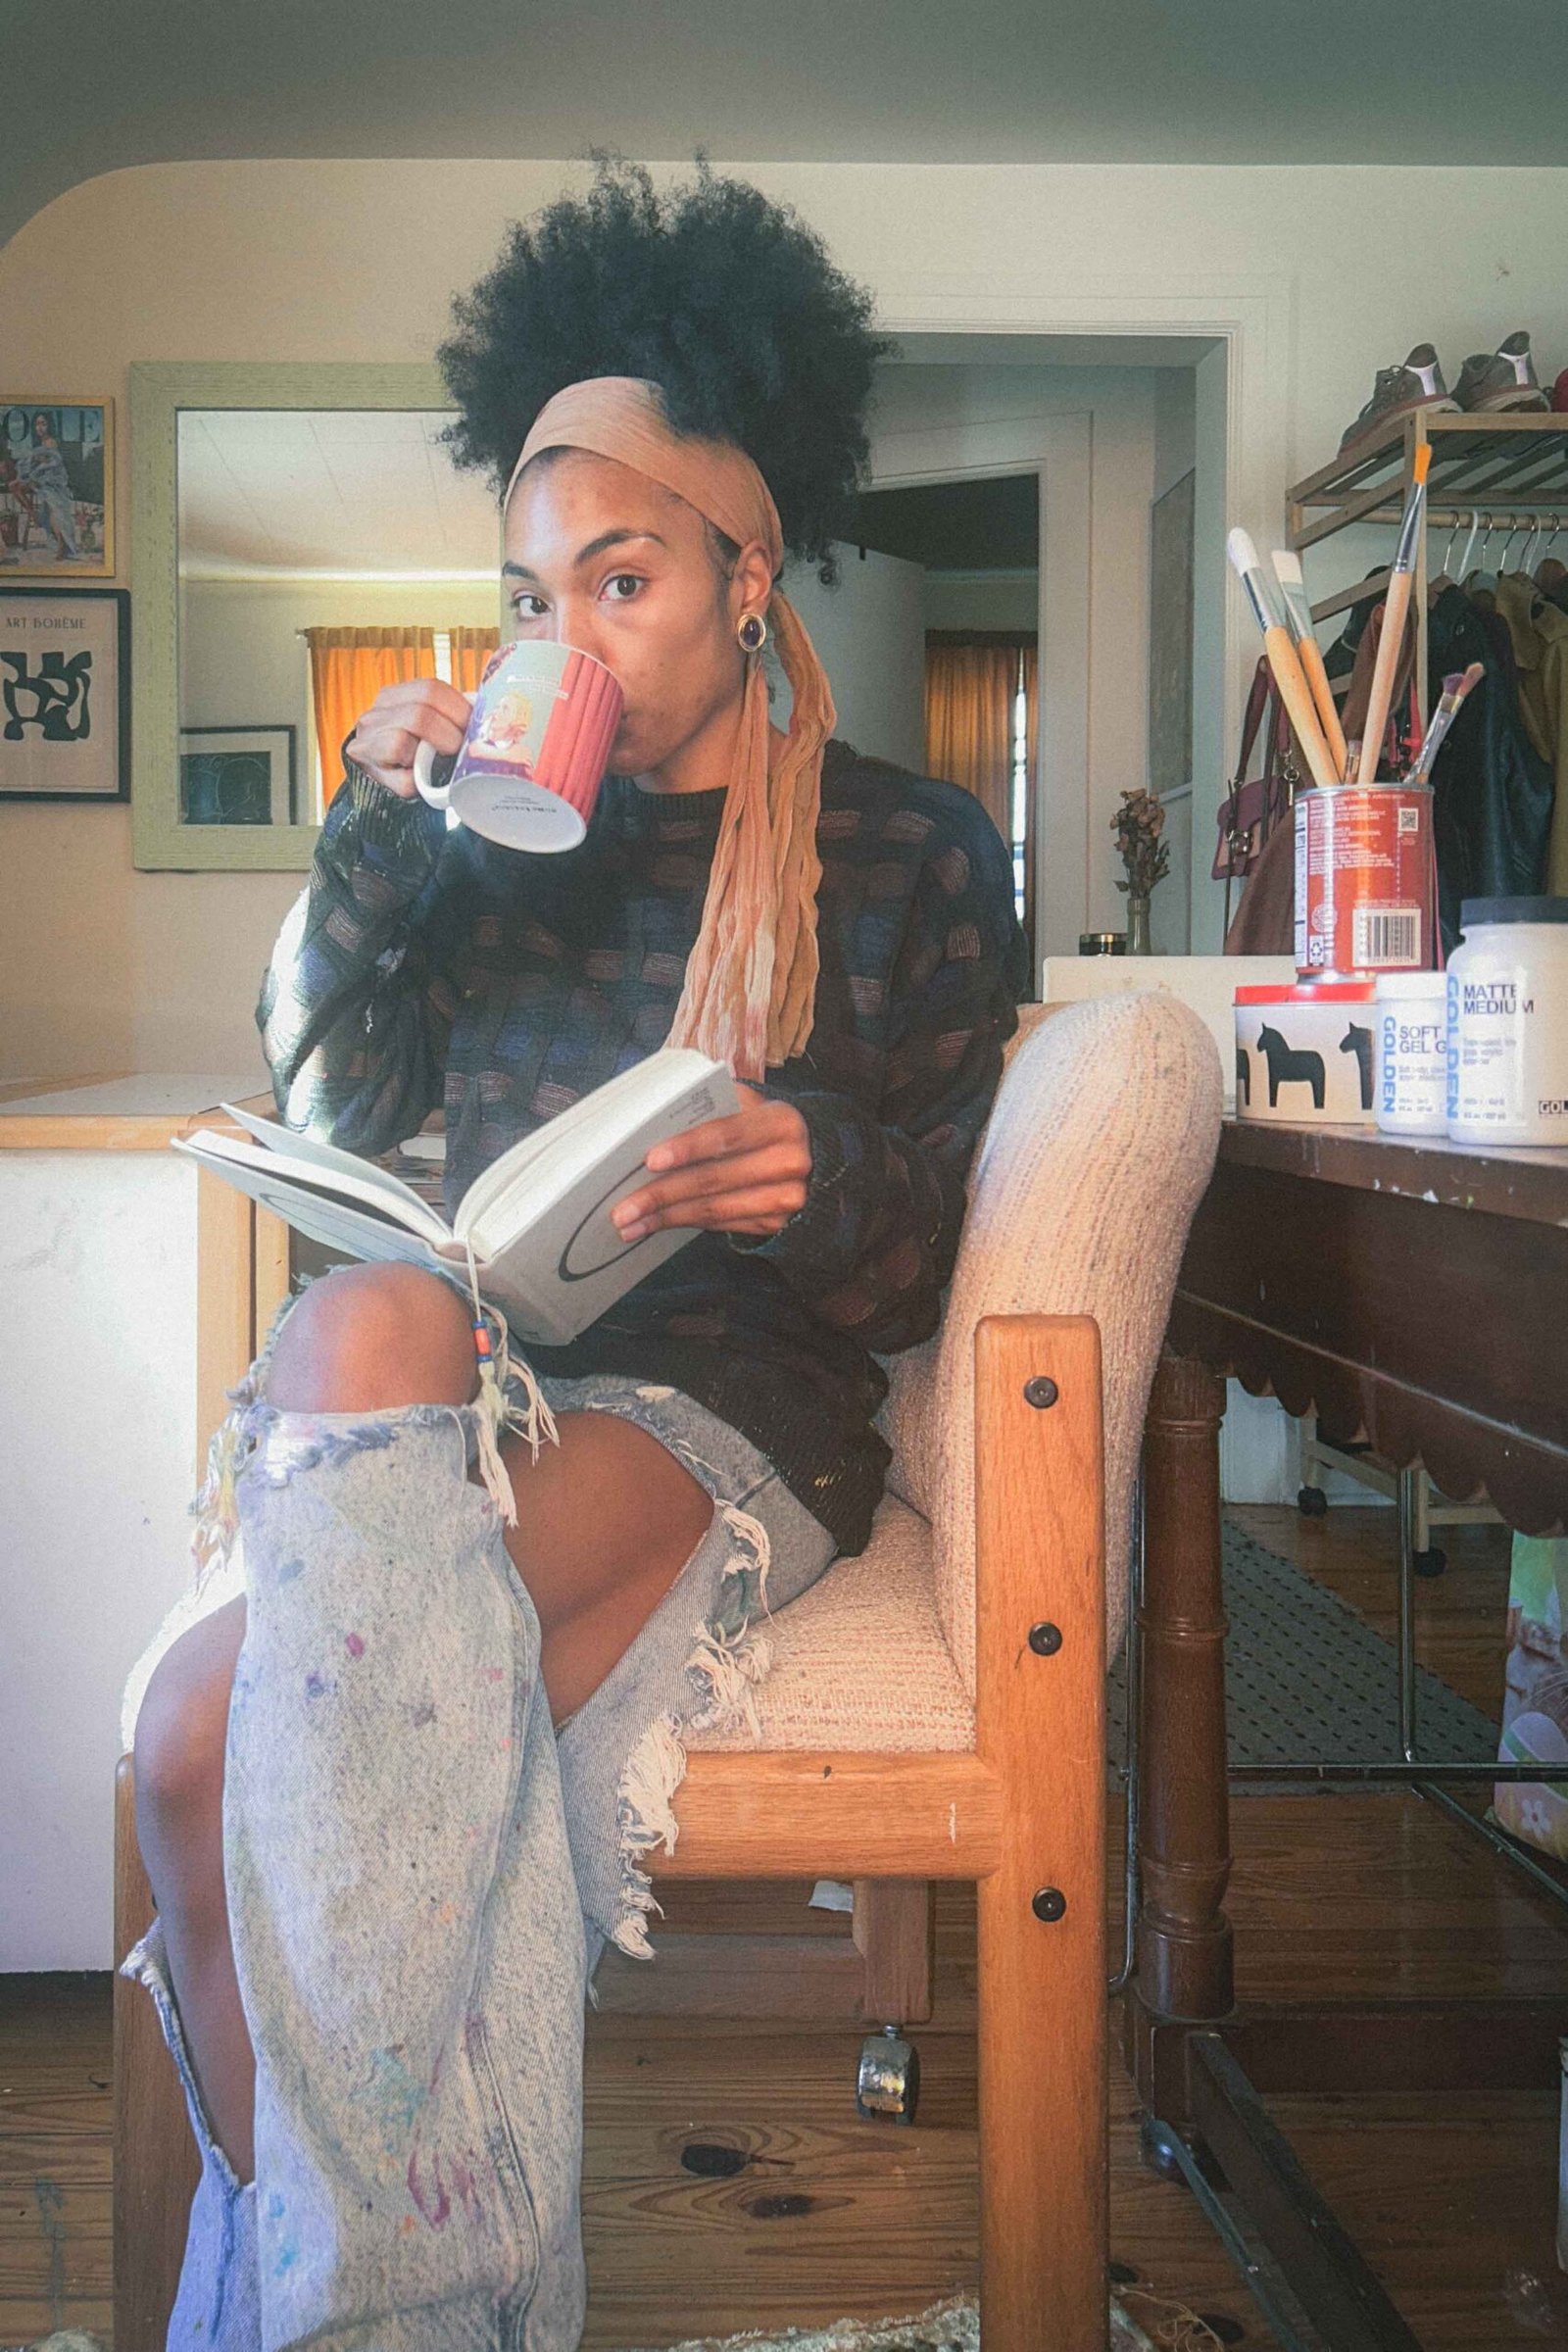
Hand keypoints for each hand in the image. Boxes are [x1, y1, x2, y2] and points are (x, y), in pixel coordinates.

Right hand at [343, 677, 472, 800]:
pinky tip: (419, 780)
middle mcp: (374, 715)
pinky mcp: (368, 772)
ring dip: (429, 755)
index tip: (473, 726)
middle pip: (419, 713)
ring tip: (439, 762)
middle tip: (459, 748)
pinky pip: (402, 777)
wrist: (375, 778)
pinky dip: (418, 782)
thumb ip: (446, 716)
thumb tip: (484, 716)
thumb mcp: (426, 724)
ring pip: (401, 740)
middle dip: (449, 734)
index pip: (431, 689)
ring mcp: (366, 742)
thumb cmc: (409, 750)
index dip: (459, 708)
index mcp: (393, 696)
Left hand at [612, 1082, 810, 1241]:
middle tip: (622, 1209)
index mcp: (780, 1122)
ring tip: (629, 1224)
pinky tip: (657, 1224)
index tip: (649, 1161)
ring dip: (666, 1218)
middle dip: (662, 1194)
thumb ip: (710, 1103)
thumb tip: (653, 1113)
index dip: (687, 1148)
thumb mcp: (747, 1104)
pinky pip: (722, 1223)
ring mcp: (786, 1197)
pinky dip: (685, 1223)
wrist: (810, 1155)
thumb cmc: (760, 1123)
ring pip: (714, 1209)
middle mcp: (789, 1161)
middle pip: (714, 1179)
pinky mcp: (776, 1223)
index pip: (727, 1134)